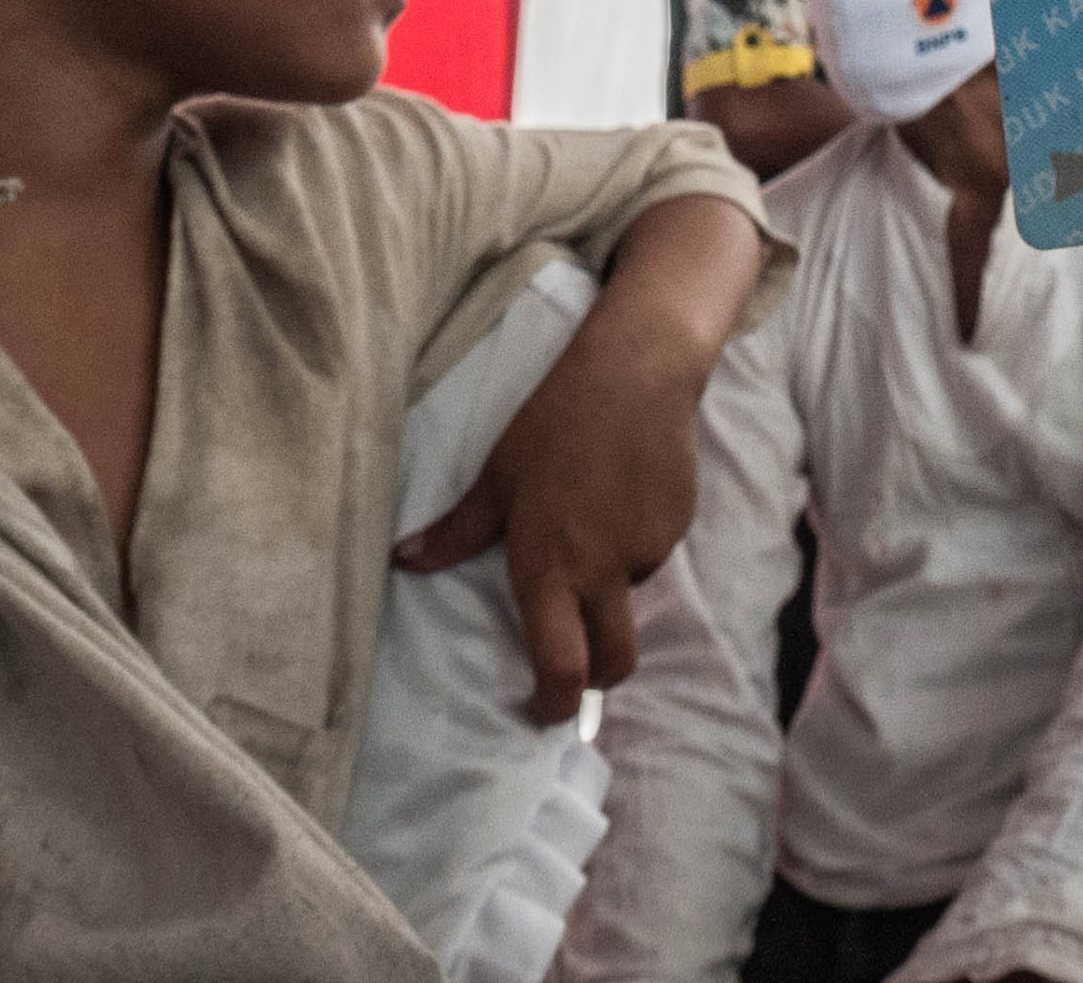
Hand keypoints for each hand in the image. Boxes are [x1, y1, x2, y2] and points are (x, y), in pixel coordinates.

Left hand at [398, 192, 763, 721]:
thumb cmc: (554, 422)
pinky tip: (618, 495)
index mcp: (552, 565)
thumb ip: (458, 530)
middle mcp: (604, 570)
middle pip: (613, 662)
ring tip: (588, 523)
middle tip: (569, 668)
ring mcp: (647, 550)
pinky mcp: (678, 525)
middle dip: (593, 680)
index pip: (560, 664)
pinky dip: (631, 543)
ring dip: (607, 587)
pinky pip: (650, 554)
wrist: (637, 371)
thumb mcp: (497, 476)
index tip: (536, 711)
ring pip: (627, 597)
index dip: (552, 704)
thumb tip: (405, 562)